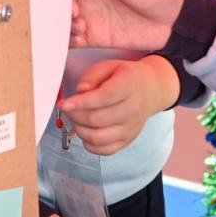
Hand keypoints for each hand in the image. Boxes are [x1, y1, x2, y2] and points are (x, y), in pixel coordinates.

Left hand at [60, 57, 178, 154]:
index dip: (81, 103)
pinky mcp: (128, 140)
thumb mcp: (110, 66)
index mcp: (128, 86)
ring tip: (74, 119)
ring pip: (99, 138)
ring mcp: (131, 128)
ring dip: (79, 130)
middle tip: (67, 108)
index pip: (103, 98)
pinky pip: (105, 150)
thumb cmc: (126, 77)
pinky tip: (85, 132)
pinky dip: (90, 144)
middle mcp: (132, 110)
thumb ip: (92, 75)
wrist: (151, 90)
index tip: (64, 104)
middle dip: (75, 115)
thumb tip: (80, 91)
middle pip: (97, 120)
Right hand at [70, 0, 183, 50]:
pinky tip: (80, 35)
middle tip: (74, 10)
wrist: (173, 21)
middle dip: (59, 7)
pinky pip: (70, 39)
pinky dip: (67, 39)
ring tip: (80, 24)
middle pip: (58, 1)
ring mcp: (87, 17)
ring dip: (63, 23)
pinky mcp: (92, 36)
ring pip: (61, 21)